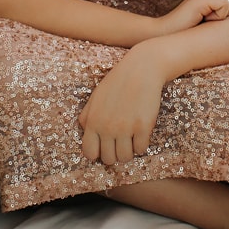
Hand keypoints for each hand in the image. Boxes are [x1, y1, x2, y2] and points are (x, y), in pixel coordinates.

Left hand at [78, 50, 166, 165]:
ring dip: (129, 151)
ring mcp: (125, 128)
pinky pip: (141, 149)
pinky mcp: (143, 127)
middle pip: (109, 159)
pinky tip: (141, 133)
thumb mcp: (95, 98)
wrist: (141, 69)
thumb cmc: (117, 82)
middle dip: (115, 153)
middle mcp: (107, 128)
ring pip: (125, 158)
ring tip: (131, 140)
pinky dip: (141, 144)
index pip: (89, 153)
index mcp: (92, 121)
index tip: (106, 147)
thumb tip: (85, 133)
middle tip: (121, 142)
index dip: (98, 153)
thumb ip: (87, 116)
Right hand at [155, 0, 228, 36]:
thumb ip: (221, 19)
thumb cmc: (186, 38)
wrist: (162, 38)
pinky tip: (202, 20)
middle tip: (210, 22)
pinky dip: (218, 16)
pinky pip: (225, 4)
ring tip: (206, 21)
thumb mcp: (208, 27)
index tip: (213, 23)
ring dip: (224, 14)